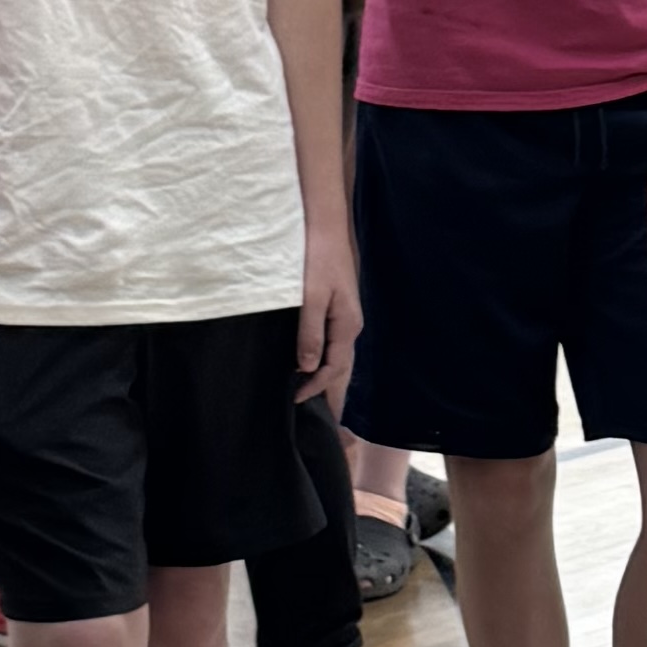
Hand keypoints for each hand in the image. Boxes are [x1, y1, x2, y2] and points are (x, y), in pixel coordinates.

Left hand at [295, 210, 355, 412]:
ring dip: (329, 379)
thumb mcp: (311, 297)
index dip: (316, 388)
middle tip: (322, 418)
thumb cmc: (317, 259)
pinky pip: (335, 345)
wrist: (326, 228)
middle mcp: (351, 326)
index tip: (295, 400)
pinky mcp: (339, 309)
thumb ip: (310, 333)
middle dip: (332, 393)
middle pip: (343, 369)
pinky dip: (327, 361)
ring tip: (316, 398)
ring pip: (340, 358)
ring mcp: (347, 318)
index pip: (334, 369)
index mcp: (347, 326)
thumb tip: (308, 367)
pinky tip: (315, 365)